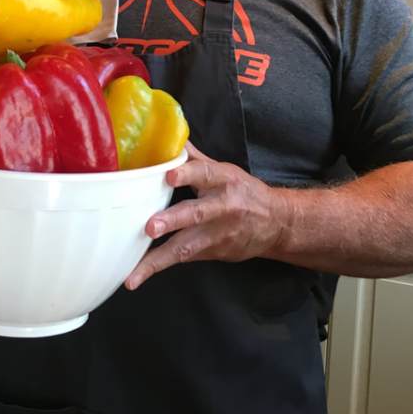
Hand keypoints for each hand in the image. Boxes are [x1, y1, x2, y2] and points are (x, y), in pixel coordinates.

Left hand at [124, 143, 288, 289]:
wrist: (276, 223)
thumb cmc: (243, 191)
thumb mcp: (224, 170)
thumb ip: (194, 159)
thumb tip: (170, 138)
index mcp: (223, 180)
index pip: (204, 174)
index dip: (187, 174)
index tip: (168, 175)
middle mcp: (222, 207)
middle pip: (196, 214)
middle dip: (173, 221)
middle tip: (150, 226)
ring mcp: (218, 234)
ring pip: (188, 246)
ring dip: (160, 258)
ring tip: (136, 271)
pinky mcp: (214, 253)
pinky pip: (184, 259)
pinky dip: (160, 266)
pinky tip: (136, 276)